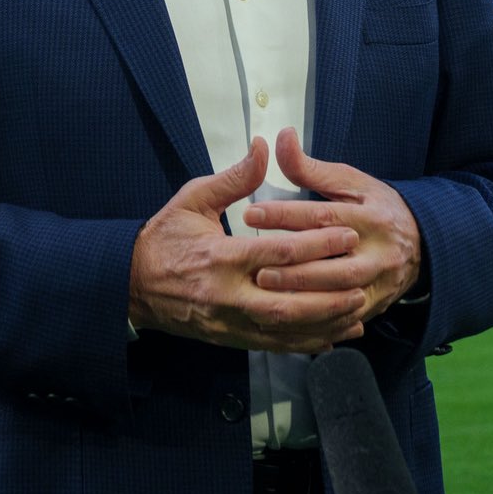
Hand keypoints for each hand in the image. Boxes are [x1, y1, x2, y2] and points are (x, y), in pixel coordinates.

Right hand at [128, 137, 370, 353]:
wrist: (130, 283)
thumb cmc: (164, 236)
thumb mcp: (193, 199)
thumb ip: (234, 179)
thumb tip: (264, 148)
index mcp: (220, 257)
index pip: (279, 254)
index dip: (318, 245)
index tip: (348, 235)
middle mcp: (227, 295)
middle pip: (288, 301)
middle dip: (329, 292)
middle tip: (362, 278)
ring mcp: (228, 322)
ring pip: (285, 329)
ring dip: (324, 322)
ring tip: (357, 310)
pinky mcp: (228, 339)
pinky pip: (273, 346)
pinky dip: (305, 343)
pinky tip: (331, 336)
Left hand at [245, 128, 422, 324]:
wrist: (424, 242)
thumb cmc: (376, 207)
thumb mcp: (350, 182)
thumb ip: (311, 167)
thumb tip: (281, 138)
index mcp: (368, 216)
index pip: (323, 217)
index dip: (286, 215)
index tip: (251, 213)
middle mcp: (376, 253)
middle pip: (334, 265)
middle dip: (294, 267)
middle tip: (255, 265)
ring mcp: (378, 284)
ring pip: (339, 296)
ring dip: (302, 297)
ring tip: (265, 290)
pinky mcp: (375, 307)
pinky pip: (345, 319)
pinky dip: (317, 321)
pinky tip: (287, 318)